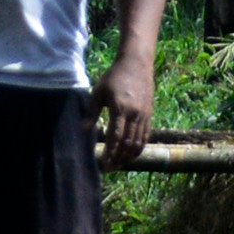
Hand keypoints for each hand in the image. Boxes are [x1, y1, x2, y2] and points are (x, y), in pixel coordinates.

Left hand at [94, 52, 154, 167]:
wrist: (137, 64)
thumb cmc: (113, 77)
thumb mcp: (98, 92)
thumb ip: (92, 112)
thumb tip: (83, 130)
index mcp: (121, 108)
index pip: (116, 136)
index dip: (110, 152)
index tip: (104, 164)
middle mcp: (135, 114)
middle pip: (128, 143)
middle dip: (118, 158)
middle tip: (109, 169)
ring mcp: (144, 115)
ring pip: (139, 141)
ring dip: (128, 156)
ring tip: (118, 165)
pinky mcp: (149, 115)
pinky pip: (146, 136)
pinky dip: (139, 147)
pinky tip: (131, 155)